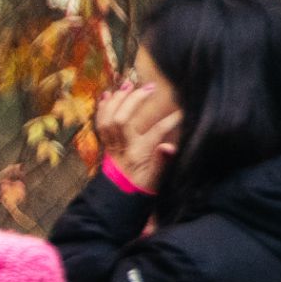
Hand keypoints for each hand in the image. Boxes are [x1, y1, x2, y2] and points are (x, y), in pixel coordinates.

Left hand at [94, 74, 179, 190]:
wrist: (119, 197)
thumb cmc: (142, 187)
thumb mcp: (156, 180)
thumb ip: (162, 162)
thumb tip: (170, 146)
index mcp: (138, 155)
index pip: (154, 134)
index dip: (169, 122)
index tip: (181, 113)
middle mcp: (122, 147)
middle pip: (122, 120)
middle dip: (134, 101)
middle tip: (150, 87)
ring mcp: (112, 144)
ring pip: (108, 119)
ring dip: (117, 100)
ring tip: (129, 84)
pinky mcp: (106, 143)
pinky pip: (99, 123)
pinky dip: (102, 108)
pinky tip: (107, 94)